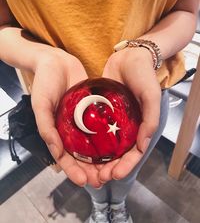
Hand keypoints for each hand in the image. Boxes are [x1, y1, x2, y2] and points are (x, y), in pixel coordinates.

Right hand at [31, 47, 101, 187]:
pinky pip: (101, 125)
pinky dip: (108, 136)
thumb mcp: (41, 104)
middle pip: (82, 155)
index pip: (65, 157)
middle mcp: (70, 129)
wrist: (56, 61)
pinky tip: (119, 144)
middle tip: (103, 179)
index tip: (85, 181)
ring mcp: (83, 120)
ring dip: (102, 158)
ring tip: (114, 167)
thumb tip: (57, 152)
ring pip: (94, 143)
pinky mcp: (93, 109)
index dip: (74, 171)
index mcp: (56, 132)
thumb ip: (46, 127)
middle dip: (92, 169)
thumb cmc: (45, 82)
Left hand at [99, 47, 160, 181]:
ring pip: (105, 144)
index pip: (134, 152)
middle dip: (109, 167)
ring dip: (98, 158)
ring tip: (87, 168)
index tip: (114, 175)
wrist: (129, 56)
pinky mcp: (101, 110)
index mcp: (140, 126)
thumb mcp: (151, 96)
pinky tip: (80, 147)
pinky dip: (90, 139)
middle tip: (97, 176)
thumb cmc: (143, 75)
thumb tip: (143, 145)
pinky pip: (95, 128)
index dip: (126, 166)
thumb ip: (151, 119)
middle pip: (118, 153)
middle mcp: (127, 125)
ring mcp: (113, 118)